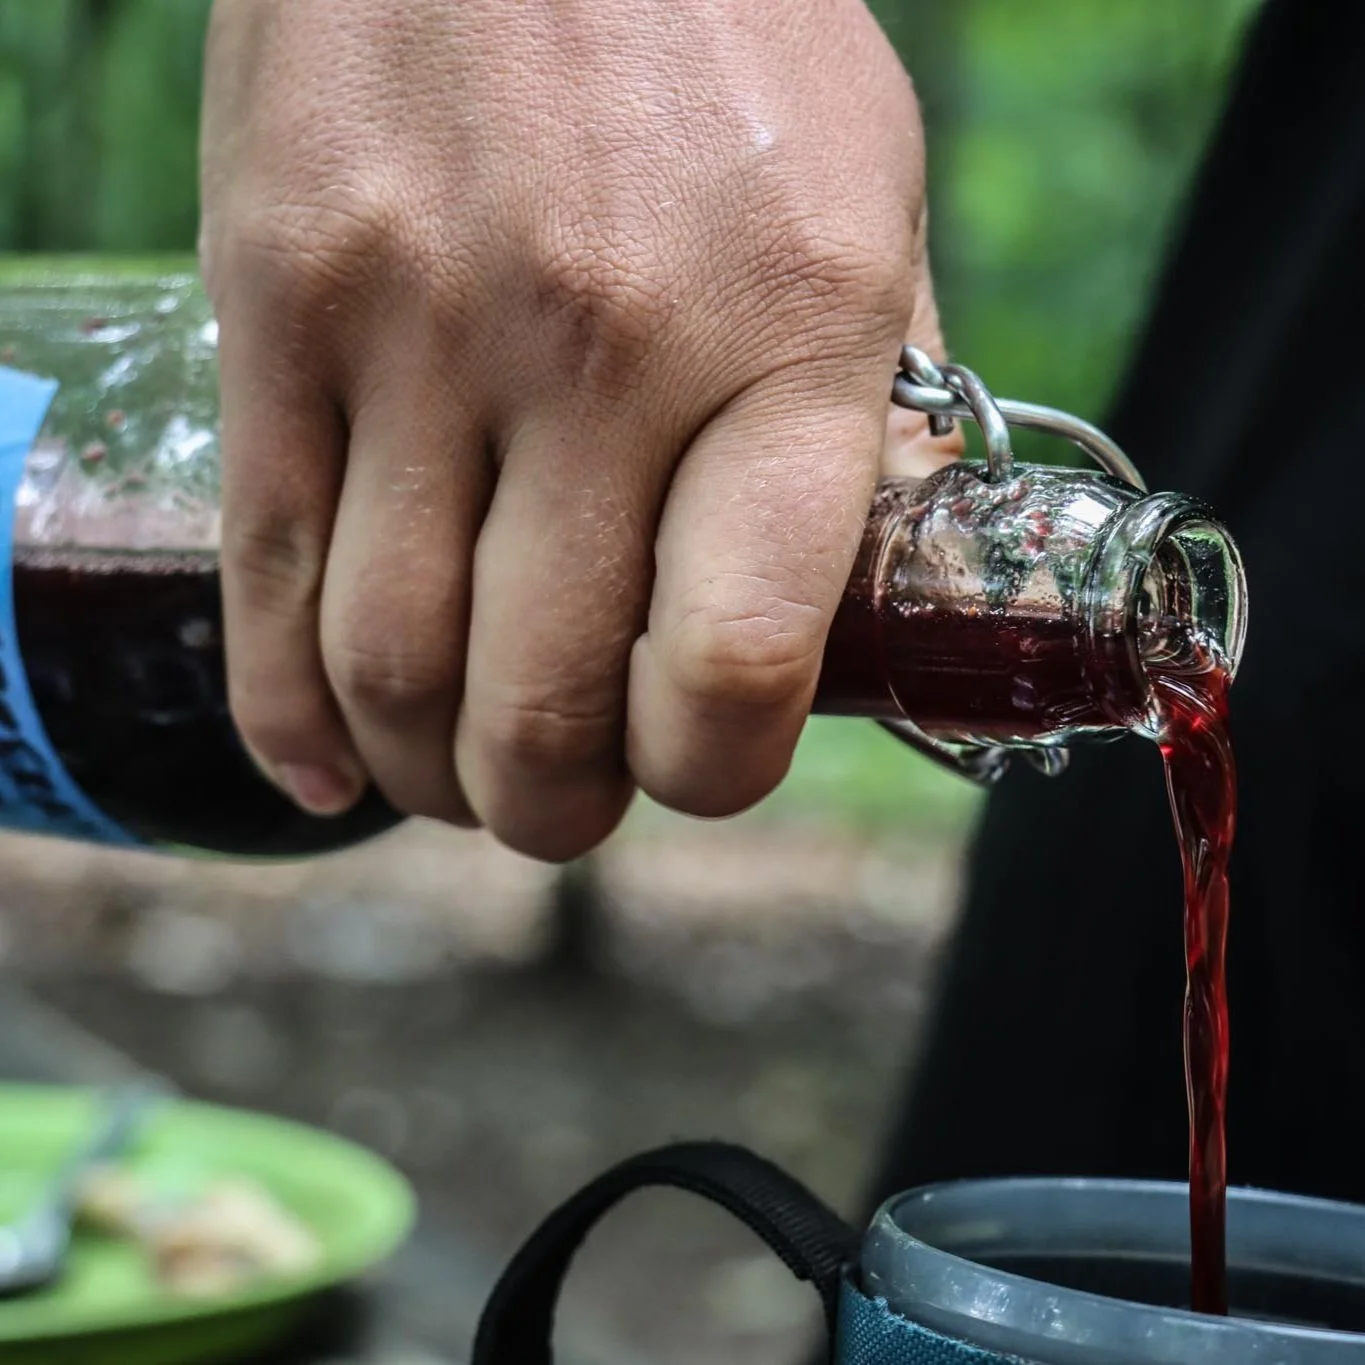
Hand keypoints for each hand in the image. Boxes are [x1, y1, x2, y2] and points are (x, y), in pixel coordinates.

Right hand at [199, 0, 958, 859]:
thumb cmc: (717, 33)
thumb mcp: (862, 215)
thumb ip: (861, 426)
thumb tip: (853, 605)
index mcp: (786, 334)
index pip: (731, 664)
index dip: (710, 773)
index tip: (696, 765)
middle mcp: (597, 347)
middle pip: (535, 704)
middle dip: (555, 808)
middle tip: (568, 802)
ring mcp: (414, 326)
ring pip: (387, 666)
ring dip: (428, 775)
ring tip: (462, 775)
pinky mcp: (272, 303)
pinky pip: (264, 573)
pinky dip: (288, 713)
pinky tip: (328, 762)